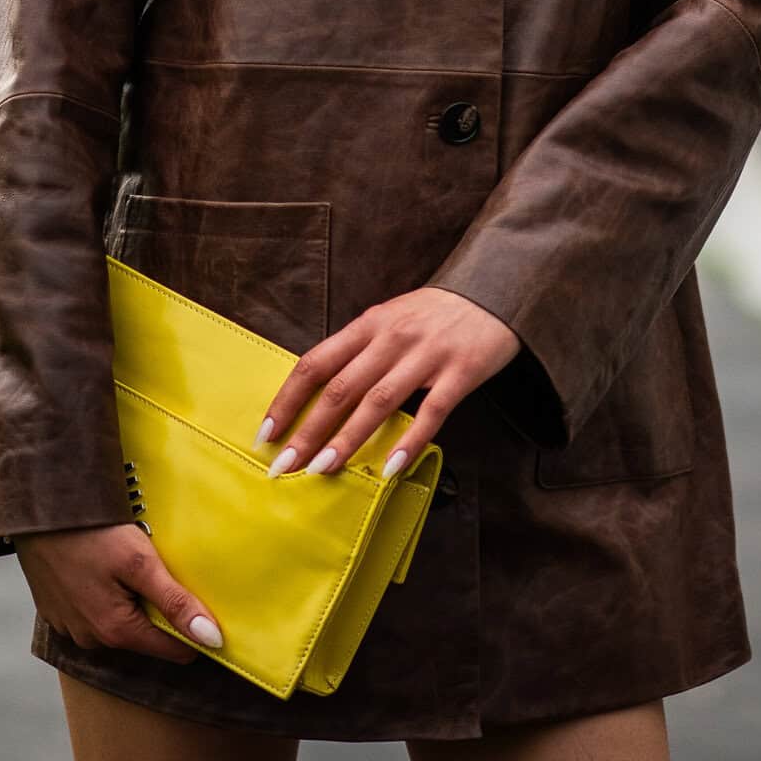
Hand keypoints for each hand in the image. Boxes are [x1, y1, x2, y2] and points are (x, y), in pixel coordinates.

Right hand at [12, 521, 222, 662]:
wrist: (38, 510)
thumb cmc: (91, 531)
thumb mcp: (141, 562)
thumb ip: (176, 602)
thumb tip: (212, 640)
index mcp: (116, 632)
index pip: (175, 651)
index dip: (194, 628)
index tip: (201, 598)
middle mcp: (91, 640)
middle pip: (146, 636)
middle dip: (159, 608)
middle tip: (158, 569)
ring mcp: (71, 628)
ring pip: (120, 624)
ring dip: (130, 601)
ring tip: (128, 564)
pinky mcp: (57, 612)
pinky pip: (94, 614)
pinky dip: (105, 595)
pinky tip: (103, 567)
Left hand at [253, 287, 519, 480]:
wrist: (494, 289)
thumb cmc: (435, 312)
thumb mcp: (390, 318)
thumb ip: (360, 350)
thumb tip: (320, 394)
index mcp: (369, 324)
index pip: (316, 363)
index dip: (287, 400)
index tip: (267, 434)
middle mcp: (392, 337)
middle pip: (340, 388)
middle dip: (308, 431)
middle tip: (284, 467)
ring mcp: (426, 355)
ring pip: (378, 402)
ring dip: (347, 440)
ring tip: (322, 470)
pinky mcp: (460, 371)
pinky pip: (431, 413)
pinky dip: (408, 443)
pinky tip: (389, 469)